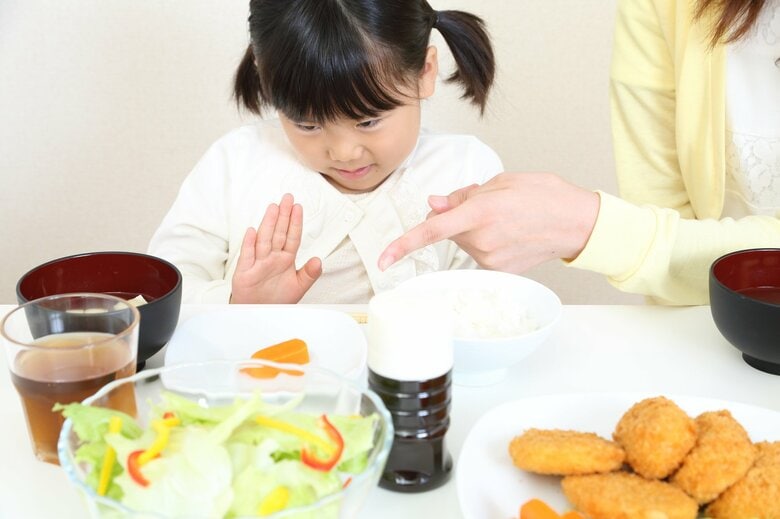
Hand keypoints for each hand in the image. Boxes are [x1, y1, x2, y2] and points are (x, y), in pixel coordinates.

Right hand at [231, 193, 321, 302]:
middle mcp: (272, 258)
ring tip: (273, 208)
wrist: (259, 312)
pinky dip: (249, 244)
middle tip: (287, 198)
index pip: (292, 237)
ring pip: (264, 240)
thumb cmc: (277, 298)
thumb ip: (309, 274)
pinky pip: (247, 256)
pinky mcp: (245, 272)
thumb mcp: (298, 287)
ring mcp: (258, 263)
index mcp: (285, 260)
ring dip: (268, 224)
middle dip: (283, 216)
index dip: (295, 223)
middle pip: (278, 233)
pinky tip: (252, 231)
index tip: (298, 207)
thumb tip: (319, 261)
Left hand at [378, 172, 599, 273]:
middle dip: (459, 216)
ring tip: (507, 219)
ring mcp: (491, 258)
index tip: (384, 260)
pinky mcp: (499, 269)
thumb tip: (433, 205)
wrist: (577, 222)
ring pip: (464, 242)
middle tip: (492, 205)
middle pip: (449, 230)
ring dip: (474, 230)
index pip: (431, 231)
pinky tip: (510, 234)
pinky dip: (487, 242)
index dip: (403, 245)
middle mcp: (482, 240)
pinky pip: (479, 253)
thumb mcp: (500, 183)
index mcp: (480, 213)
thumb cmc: (543, 195)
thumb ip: (461, 196)